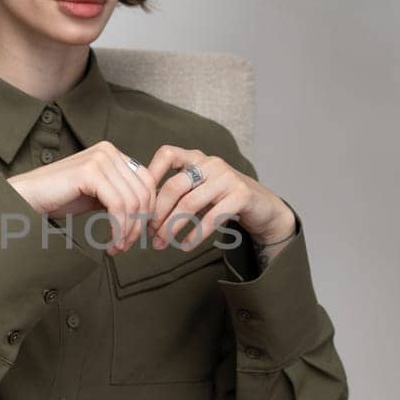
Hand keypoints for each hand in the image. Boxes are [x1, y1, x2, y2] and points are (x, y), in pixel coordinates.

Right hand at [7, 141, 158, 255]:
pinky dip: (118, 228)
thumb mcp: (97, 195)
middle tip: (124, 247)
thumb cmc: (58, 199)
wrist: (26, 199)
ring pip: (133, 202)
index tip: (133, 237)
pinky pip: (118, 206)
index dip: (147, 213)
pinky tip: (110, 242)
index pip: (147, 183)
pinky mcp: (90, 172)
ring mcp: (100, 158)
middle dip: (138, 225)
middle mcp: (109, 150)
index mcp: (113, 153)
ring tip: (115, 247)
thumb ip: (120, 195)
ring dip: (127, 231)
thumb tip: (149, 212)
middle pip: (144, 192)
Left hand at [142, 146, 295, 252]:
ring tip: (162, 243)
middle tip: (149, 233)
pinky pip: (211, 217)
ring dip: (172, 227)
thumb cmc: (221, 200)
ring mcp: (227, 177)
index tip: (138, 199)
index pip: (167, 154)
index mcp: (196, 158)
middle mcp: (210, 163)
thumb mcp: (196, 191)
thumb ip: (173, 196)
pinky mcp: (241, 195)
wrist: (261, 207)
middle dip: (157, 213)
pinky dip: (195, 234)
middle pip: (174, 186)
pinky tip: (185, 245)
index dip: (150, 173)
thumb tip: (139, 215)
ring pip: (190, 203)